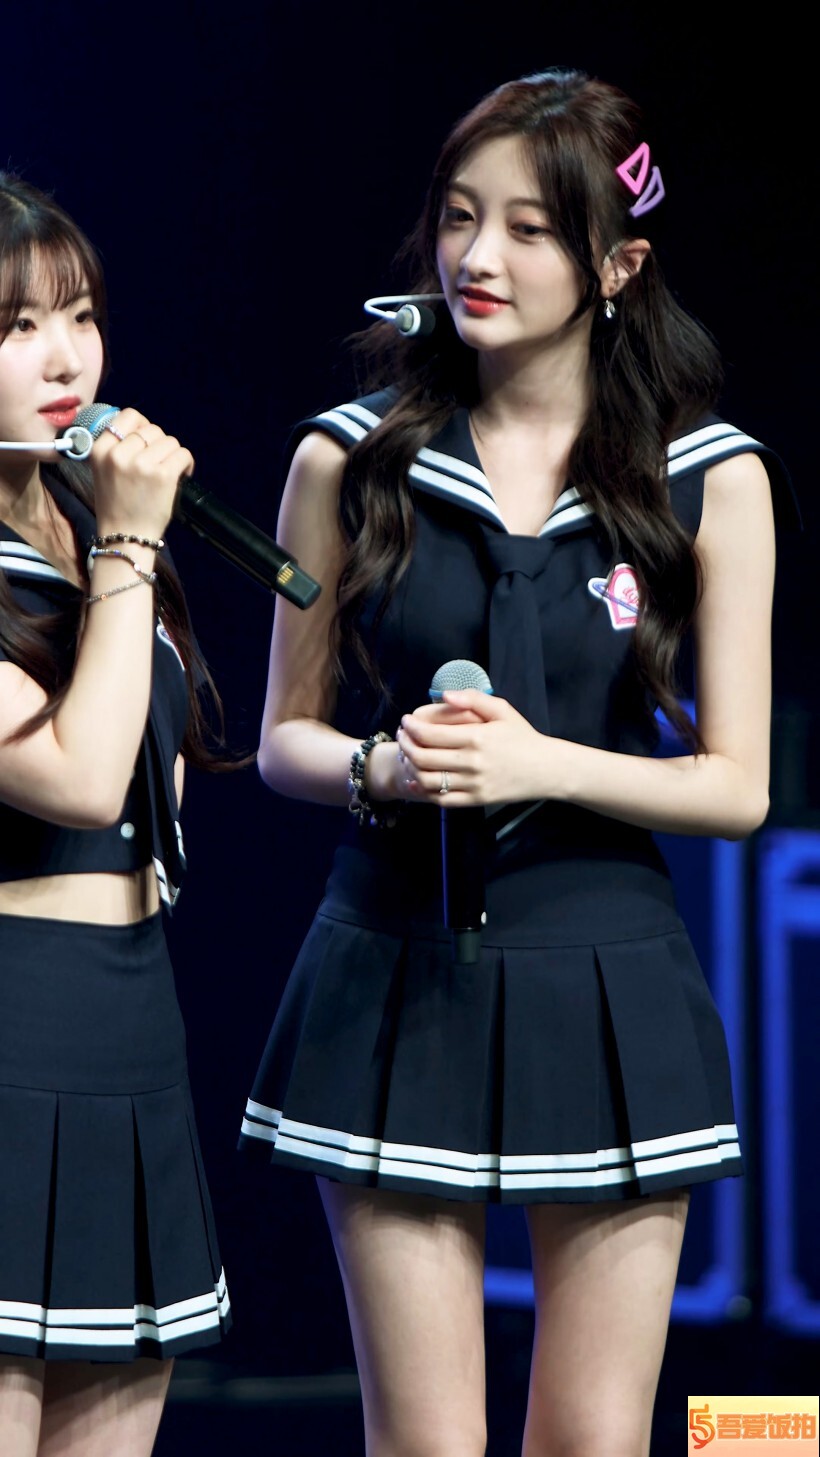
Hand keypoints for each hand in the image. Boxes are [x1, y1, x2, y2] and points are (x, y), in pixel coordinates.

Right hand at [90, 408, 193, 539]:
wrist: (124, 536)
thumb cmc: (116, 505)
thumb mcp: (103, 470)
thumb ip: (117, 447)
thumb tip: (142, 428)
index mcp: (100, 450)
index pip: (129, 416)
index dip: (143, 426)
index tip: (147, 442)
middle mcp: (118, 454)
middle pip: (152, 429)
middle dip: (160, 444)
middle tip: (158, 463)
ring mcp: (141, 464)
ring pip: (169, 440)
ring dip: (173, 454)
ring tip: (168, 471)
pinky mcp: (162, 475)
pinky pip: (182, 454)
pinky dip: (186, 463)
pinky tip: (182, 474)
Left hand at [395, 689, 548, 805]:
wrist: (547, 769)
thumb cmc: (523, 737)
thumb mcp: (502, 710)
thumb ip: (472, 698)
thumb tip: (444, 695)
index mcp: (476, 737)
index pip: (429, 733)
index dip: (410, 727)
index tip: (406, 721)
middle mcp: (472, 762)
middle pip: (422, 757)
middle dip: (405, 745)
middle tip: (402, 737)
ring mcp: (473, 784)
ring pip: (428, 780)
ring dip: (411, 768)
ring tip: (408, 756)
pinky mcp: (476, 800)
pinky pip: (442, 800)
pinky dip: (424, 791)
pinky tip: (418, 779)